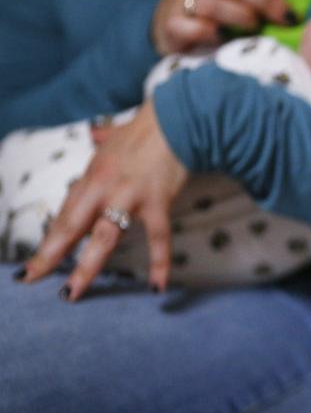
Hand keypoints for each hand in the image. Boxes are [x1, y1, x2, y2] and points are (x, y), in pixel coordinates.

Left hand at [20, 101, 188, 299]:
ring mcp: (129, 198)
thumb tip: (97, 133)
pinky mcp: (157, 203)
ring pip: (103, 237)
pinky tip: (156, 286)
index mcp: (91, 176)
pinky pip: (158, 239)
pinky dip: (158, 263)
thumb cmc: (145, 129)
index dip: (47, 241)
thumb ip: (103, 139)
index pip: (64, 215)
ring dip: (87, 267)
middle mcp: (103, 189)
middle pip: (70, 227)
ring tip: (73, 292)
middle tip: (32, 279)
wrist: (174, 120)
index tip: (34, 265)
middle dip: (50, 255)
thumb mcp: (114, 136)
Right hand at [152, 0, 291, 54]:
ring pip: (213, 2)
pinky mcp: (172, 26)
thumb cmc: (213, 13)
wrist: (172, 31)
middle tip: (286, 18)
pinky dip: (213, 33)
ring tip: (255, 28)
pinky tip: (226, 38)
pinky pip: (194, 28)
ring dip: (241, 16)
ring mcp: (178, 1)